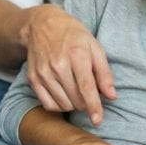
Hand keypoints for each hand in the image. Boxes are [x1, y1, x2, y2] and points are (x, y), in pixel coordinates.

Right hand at [21, 5, 115, 124]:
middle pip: (76, 99)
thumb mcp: (94, 46)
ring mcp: (43, 72)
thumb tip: (112, 96)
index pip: (86, 87)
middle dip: (86, 102)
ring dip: (73, 104)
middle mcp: (58, 64)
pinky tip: (63, 95)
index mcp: (76, 54)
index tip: (98, 120)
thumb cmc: (72, 35)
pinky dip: (58, 105)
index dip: (94, 106)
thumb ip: (104, 72)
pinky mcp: (33, 78)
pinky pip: (48, 104)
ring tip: (75, 91)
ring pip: (63, 104)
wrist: (42, 24)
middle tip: (88, 92)